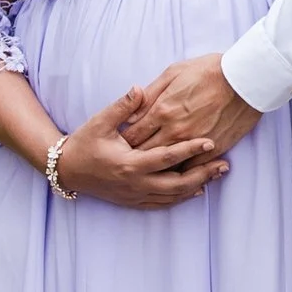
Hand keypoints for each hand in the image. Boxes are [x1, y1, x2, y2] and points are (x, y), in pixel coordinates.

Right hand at [53, 87, 233, 210]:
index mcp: (129, 163)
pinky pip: (162, 203)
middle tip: (224, 164)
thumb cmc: (84, 143)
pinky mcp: (133, 201)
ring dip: (197, 186)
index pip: (167, 158)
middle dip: (203, 174)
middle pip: (177, 184)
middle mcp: (135, 183)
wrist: (67, 170)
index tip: (210, 141)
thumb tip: (139, 88)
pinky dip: (181, 197)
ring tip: (217, 174)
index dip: (190, 149)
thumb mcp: (100, 121)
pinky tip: (197, 190)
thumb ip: (123, 107)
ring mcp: (135, 195)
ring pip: (173, 196)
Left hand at [122, 49, 263, 158]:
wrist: (245, 79)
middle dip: (134, 157)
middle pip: (145, 153)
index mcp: (162, 110)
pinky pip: (190, 168)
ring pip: (166, 164)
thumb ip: (149, 94)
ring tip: (149, 167)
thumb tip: (130, 114)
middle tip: (129, 159)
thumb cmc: (209, 71)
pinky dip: (181, 170)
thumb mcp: (173, 73)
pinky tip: (176, 169)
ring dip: (156, 167)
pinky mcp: (211, 149)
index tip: (121, 142)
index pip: (132, 134)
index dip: (124, 141)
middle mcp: (174, 130)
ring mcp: (193, 142)